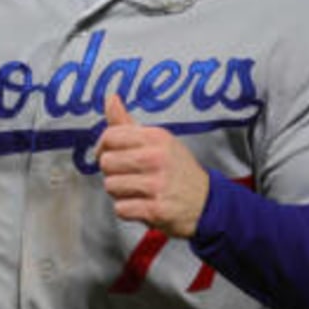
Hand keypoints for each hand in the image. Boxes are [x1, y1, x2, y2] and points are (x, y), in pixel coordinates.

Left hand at [97, 92, 211, 237]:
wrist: (206, 201)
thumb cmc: (176, 169)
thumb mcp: (157, 141)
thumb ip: (127, 123)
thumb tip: (111, 98)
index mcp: (156, 137)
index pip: (110, 136)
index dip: (103, 147)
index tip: (109, 154)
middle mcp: (157, 158)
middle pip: (106, 162)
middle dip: (112, 172)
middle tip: (129, 175)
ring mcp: (157, 184)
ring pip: (111, 186)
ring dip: (120, 192)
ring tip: (137, 190)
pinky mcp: (156, 209)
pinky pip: (121, 209)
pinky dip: (128, 210)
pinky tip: (142, 204)